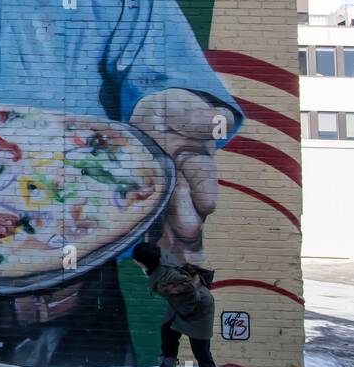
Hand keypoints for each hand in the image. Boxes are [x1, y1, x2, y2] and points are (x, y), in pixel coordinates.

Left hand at [130, 89, 233, 260]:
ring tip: (169, 256)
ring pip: (171, 217)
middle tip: (188, 235)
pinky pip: (151, 220)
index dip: (204, 190)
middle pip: (187, 203)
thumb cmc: (174, 112)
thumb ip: (201, 117)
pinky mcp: (149, 199)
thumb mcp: (185, 109)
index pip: (202, 176)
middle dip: (187, 220)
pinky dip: (149, 238)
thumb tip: (223, 119)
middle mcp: (185, 182)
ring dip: (171, 236)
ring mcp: (168, 193)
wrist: (154, 116)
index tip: (208, 205)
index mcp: (196, 160)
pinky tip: (144, 258)